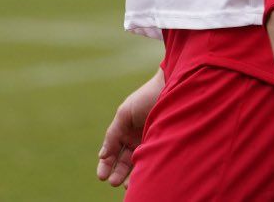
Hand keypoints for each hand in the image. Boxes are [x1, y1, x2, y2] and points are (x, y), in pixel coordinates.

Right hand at [96, 69, 163, 187]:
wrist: (171, 89)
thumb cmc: (146, 98)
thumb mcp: (124, 114)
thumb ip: (112, 135)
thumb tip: (102, 155)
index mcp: (124, 130)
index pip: (112, 152)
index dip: (106, 164)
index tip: (101, 175)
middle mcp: (136, 139)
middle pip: (123, 161)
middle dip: (117, 173)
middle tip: (112, 182)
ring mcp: (149, 144)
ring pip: (137, 164)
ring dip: (129, 176)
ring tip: (125, 184)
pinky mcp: (162, 146)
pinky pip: (150, 161)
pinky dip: (143, 170)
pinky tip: (137, 176)